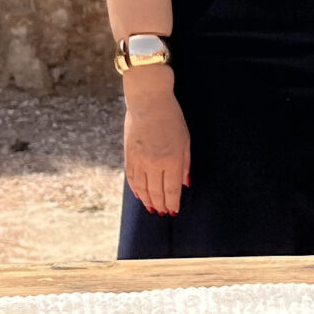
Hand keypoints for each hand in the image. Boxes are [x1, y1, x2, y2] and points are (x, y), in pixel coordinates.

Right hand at [123, 71, 189, 215]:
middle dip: (161, 205)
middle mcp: (154, 163)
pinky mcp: (128, 155)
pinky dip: (136, 189)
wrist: (148, 100)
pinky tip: (140, 195)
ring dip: (148, 200)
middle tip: (163, 213)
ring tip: (152, 208)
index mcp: (172, 159)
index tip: (174, 211)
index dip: (172, 203)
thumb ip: (186, 164)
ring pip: (142, 188)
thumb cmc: (171, 117)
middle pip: (157, 192)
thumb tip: (185, 184)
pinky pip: (131, 178)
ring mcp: (139, 160)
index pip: (172, 189)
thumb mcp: (185, 139)